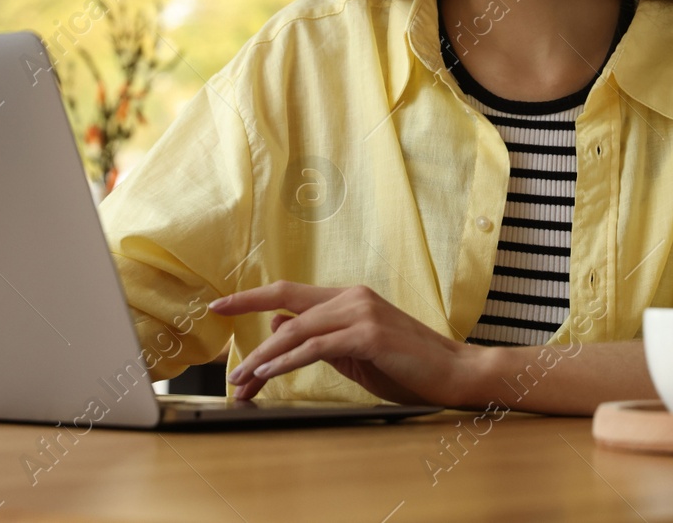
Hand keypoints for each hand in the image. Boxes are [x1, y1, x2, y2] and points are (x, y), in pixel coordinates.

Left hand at [209, 281, 476, 405]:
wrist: (454, 373)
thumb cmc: (407, 367)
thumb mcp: (354, 351)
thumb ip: (319, 338)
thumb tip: (278, 325)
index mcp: (348, 297)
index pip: (289, 292)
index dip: (250, 296)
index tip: (218, 305)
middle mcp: (352, 297)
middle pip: (285, 306)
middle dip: (250, 336)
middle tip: (228, 370)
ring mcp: (361, 312)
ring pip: (296, 329)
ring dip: (263, 358)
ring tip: (243, 381)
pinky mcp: (368, 334)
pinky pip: (316, 347)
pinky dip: (287, 361)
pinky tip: (269, 375)